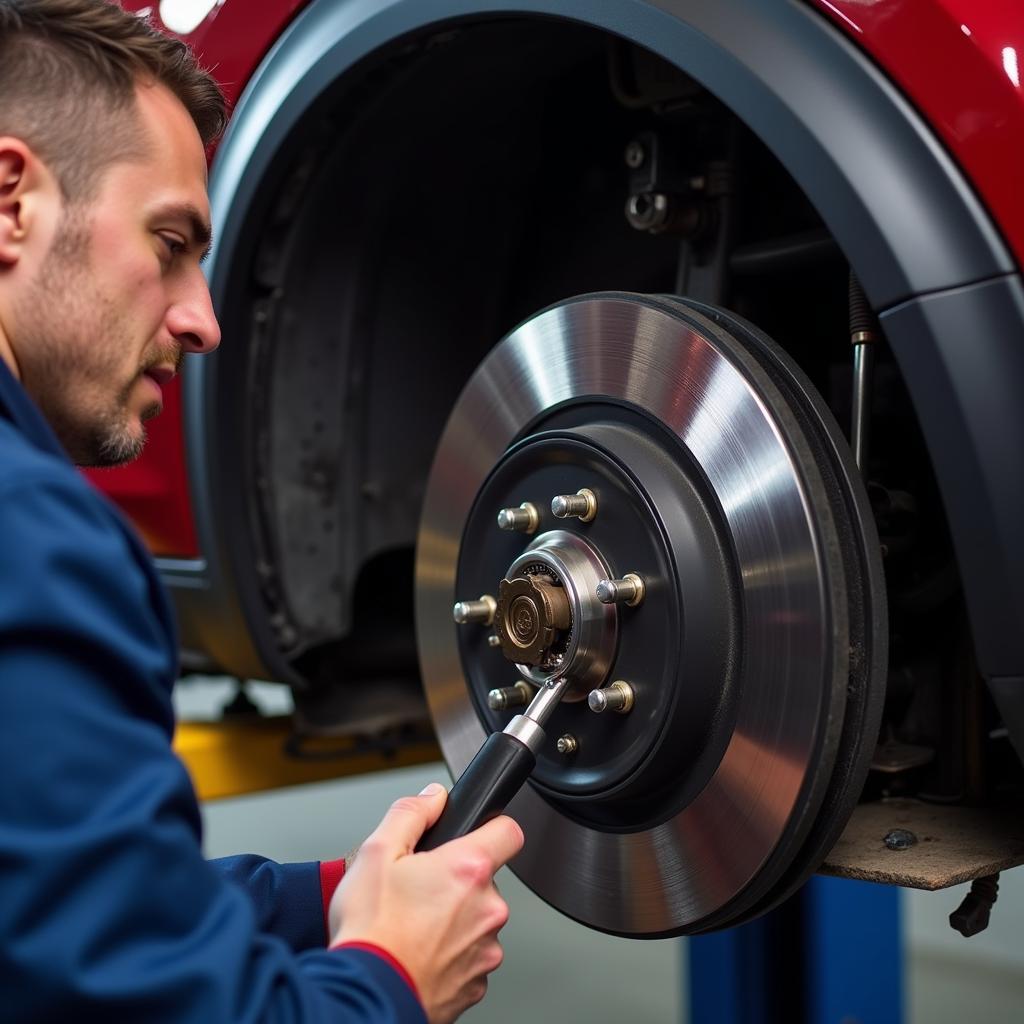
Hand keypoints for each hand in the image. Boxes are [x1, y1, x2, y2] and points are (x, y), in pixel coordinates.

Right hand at [329, 783, 523, 1023]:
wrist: (366, 995)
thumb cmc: (371, 930)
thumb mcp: (377, 851)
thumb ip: (411, 813)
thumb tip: (434, 797)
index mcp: (469, 869)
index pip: (509, 832)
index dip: (492, 827)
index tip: (476, 835)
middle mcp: (488, 909)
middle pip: (486, 880)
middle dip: (459, 881)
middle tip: (420, 890)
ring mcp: (485, 949)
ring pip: (478, 920)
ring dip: (455, 920)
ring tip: (414, 926)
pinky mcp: (476, 985)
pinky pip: (470, 956)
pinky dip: (450, 954)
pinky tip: (419, 952)